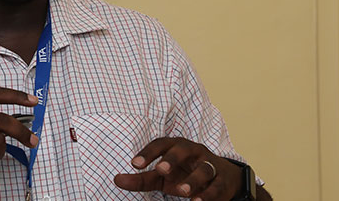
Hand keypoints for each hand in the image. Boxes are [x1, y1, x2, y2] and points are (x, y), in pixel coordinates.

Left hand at [113, 137, 241, 199]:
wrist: (221, 179)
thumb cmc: (185, 174)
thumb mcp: (162, 177)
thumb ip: (141, 178)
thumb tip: (116, 179)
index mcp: (176, 146)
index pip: (161, 143)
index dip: (148, 152)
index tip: (134, 164)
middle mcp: (193, 151)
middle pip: (183, 148)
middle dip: (171, 158)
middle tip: (160, 170)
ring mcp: (210, 165)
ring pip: (204, 168)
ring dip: (192, 180)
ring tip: (181, 191)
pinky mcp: (222, 181)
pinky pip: (216, 186)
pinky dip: (208, 194)